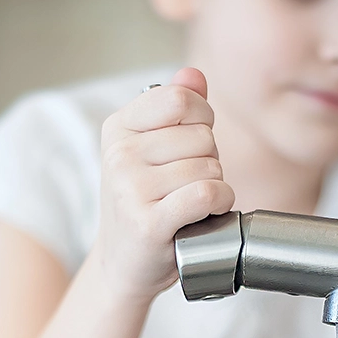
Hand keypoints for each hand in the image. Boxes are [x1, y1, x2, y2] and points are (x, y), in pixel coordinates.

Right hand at [96, 67, 233, 302]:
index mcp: (118, 128)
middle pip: (202, 136)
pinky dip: (219, 205)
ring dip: (214, 187)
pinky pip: (208, 194)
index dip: (202, 120)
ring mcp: (130, 188)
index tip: (189, 145)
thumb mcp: (152, 149)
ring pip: (210, 167)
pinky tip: (204, 215)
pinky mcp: (148, 222)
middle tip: (183, 185)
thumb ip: (174, 108)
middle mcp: (119, 155)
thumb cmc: (144, 203)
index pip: (181, 98)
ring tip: (188, 204)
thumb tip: (192, 74)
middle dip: (208, 160)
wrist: (124, 263)